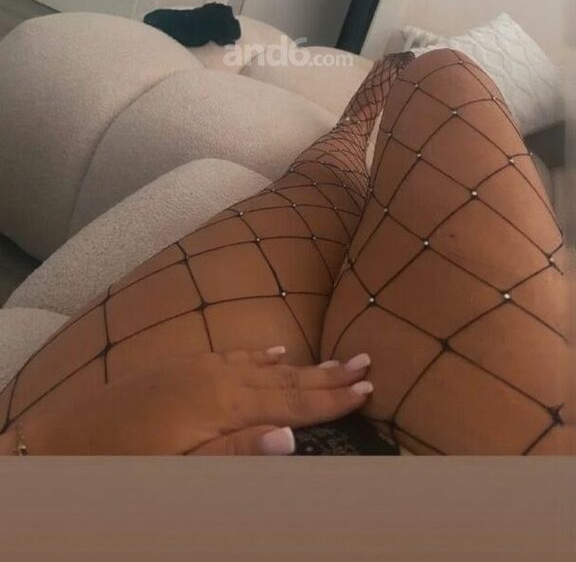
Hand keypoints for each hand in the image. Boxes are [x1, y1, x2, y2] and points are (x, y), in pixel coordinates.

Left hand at [1, 348, 372, 455]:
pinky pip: (234, 355)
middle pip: (284, 377)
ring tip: (336, 358)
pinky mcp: (182, 368)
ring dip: (302, 365)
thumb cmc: (124, 464)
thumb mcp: (180, 470)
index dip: (330, 397)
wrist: (63, 442)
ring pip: (264, 365)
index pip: (289, 400)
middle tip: (368, 362)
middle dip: (327, 374)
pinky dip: (261, 355)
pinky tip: (275, 350)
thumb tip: (293, 437)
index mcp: (221, 403)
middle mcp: (215, 376)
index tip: (369, 386)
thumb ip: (238, 452)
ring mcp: (198, 368)